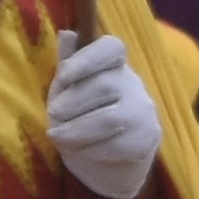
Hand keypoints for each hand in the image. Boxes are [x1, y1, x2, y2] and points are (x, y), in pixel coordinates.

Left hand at [47, 33, 162, 198]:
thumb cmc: (82, 119)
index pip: (111, 48)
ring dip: (76, 129)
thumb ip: (68, 66)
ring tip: (56, 136)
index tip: (62, 75)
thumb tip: (66, 34)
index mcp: (113, 65)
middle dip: (73, 101)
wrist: (106, 164)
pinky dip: (90, 150)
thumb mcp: (68, 92)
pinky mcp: (146, 140)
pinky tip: (80, 152)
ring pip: (109, 119)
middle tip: (52, 114)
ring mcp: (144, 112)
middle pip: (105, 85)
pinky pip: (115, 145)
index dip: (87, 58)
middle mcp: (133, 84)